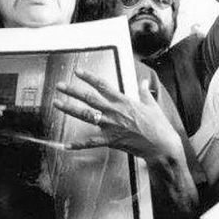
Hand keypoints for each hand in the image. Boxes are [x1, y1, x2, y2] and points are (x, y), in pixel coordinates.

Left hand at [53, 69, 183, 164]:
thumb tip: (143, 82)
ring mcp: (111, 126)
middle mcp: (115, 112)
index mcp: (124, 101)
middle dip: (73, 91)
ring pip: (86, 115)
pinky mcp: (111, 141)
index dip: (89, 77)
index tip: (78, 72)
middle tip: (59, 85)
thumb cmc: (159, 126)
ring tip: (57, 103)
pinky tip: (66, 145)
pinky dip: (78, 144)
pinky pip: (91, 143)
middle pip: (89, 98)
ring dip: (70, 109)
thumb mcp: (152, 105)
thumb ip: (144, 92)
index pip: (103, 85)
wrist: (161, 146)